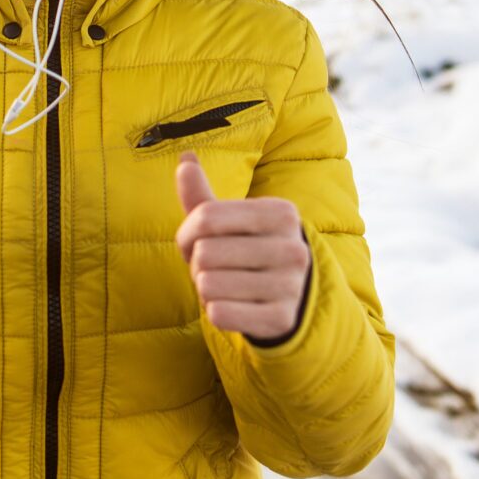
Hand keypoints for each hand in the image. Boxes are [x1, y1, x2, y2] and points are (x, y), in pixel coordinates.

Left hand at [174, 153, 307, 340]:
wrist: (291, 299)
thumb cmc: (249, 252)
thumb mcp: (231, 223)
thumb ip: (203, 197)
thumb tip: (185, 159)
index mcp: (281, 213)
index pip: (205, 217)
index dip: (186, 235)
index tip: (194, 244)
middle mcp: (292, 247)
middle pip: (204, 254)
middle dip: (197, 266)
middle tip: (216, 269)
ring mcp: (290, 285)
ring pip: (208, 286)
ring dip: (206, 290)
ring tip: (227, 287)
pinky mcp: (281, 318)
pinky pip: (219, 314)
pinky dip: (216, 313)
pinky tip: (235, 307)